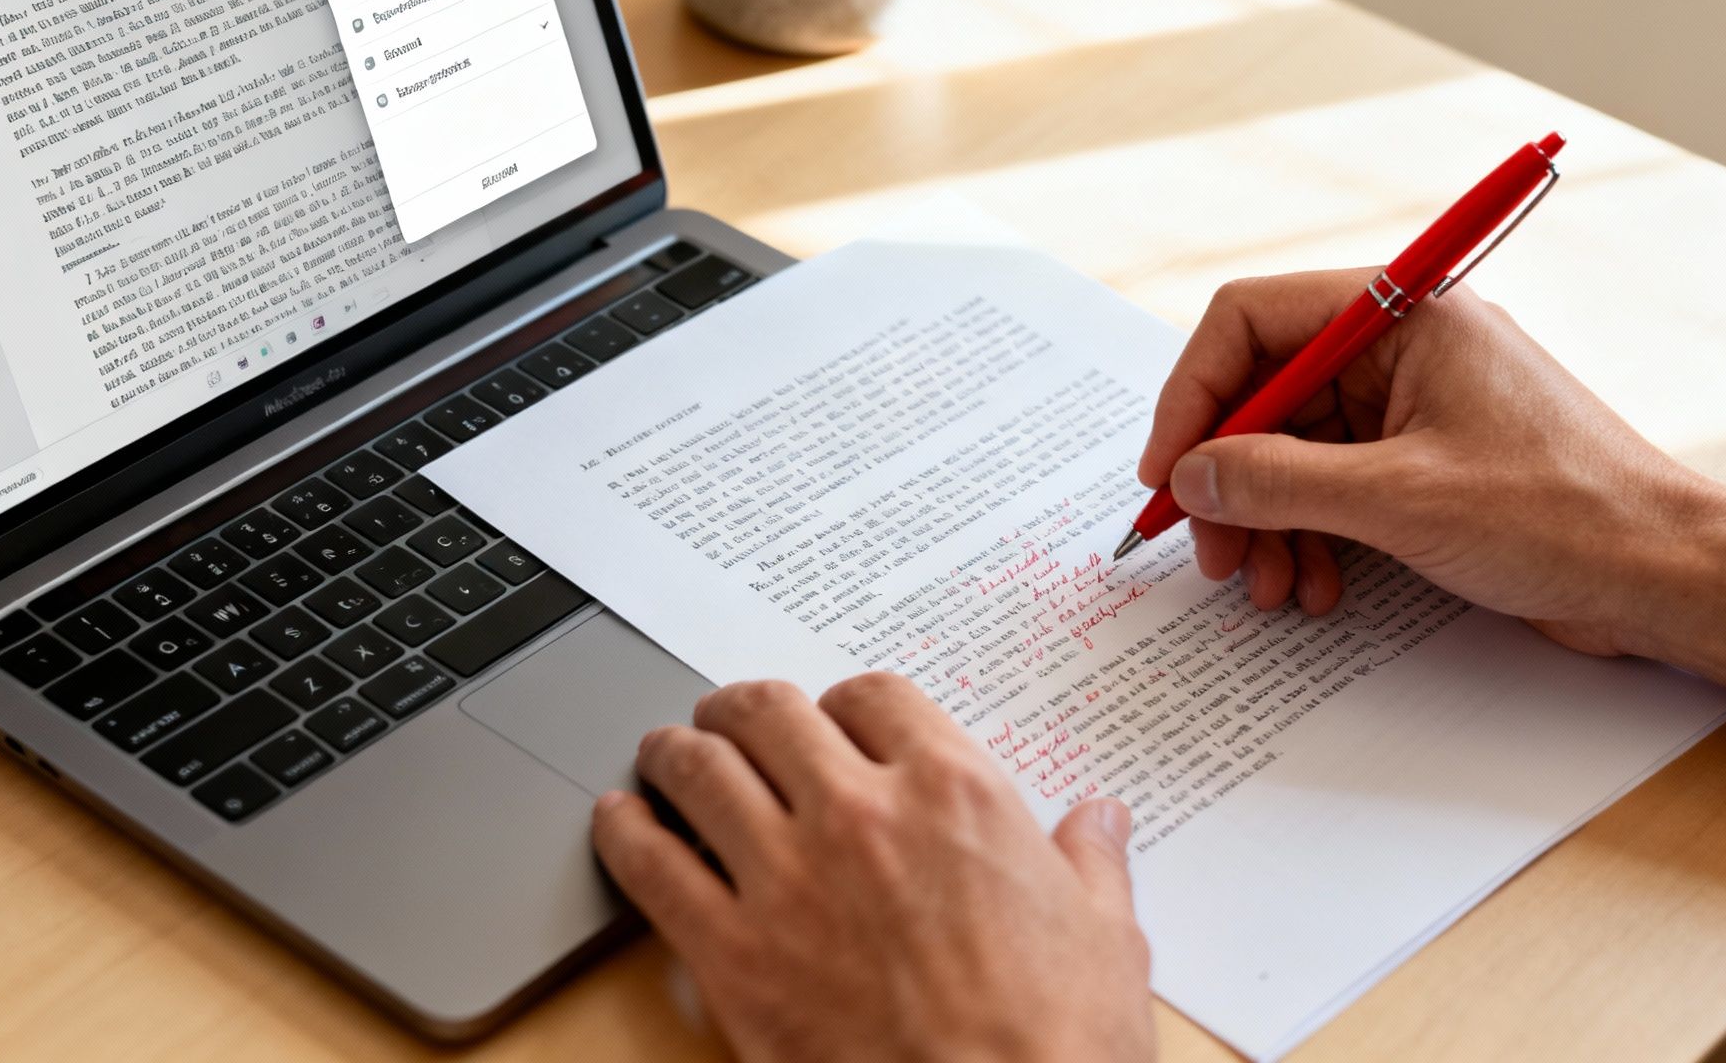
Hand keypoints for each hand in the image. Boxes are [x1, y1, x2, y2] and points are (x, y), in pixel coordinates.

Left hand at [591, 673, 1155, 1062]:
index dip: (846, 705)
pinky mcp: (731, 953)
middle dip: (742, 710)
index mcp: (954, 792)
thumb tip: (1100, 821)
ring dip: (676, 753)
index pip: (873, 697)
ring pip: (698, 769)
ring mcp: (787, 877)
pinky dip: (624, 832)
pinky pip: (651, 865)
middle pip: (768, 713)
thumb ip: (1091, 862)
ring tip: (665, 756)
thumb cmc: (1058, 1043)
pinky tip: (619, 822)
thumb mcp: (1106, 938)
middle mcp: (860, 812)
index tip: (836, 722)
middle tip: (730, 721)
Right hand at [1139, 269, 1725, 655]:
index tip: (1169, 472)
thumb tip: (1193, 474)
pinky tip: (1315, 587)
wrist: (1666, 576)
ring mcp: (1413, 407)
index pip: (1251, 321)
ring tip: (1269, 586)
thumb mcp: (1398, 499)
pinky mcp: (1424, 464)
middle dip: (1229, 478)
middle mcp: (1401, 347)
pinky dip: (1309, 537)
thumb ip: (1277, 480)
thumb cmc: (1563, 515)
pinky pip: (1331, 487)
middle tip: (1212, 552)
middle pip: (1264, 393)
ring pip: (1291, 451)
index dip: (1194, 395)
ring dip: (1266, 521)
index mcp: (1404, 314)